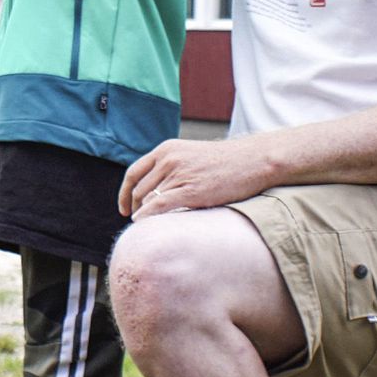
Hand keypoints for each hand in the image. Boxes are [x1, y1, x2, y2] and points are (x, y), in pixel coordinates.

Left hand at [117, 136, 273, 220]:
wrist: (252, 160)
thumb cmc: (225, 162)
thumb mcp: (191, 155)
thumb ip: (171, 166)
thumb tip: (155, 190)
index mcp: (166, 149)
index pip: (133, 172)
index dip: (124, 192)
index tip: (124, 208)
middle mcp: (168, 159)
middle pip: (139, 189)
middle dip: (134, 207)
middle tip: (137, 222)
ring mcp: (178, 174)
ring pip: (148, 199)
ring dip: (143, 214)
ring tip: (146, 227)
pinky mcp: (190, 191)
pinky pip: (158, 206)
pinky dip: (146, 216)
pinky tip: (142, 224)